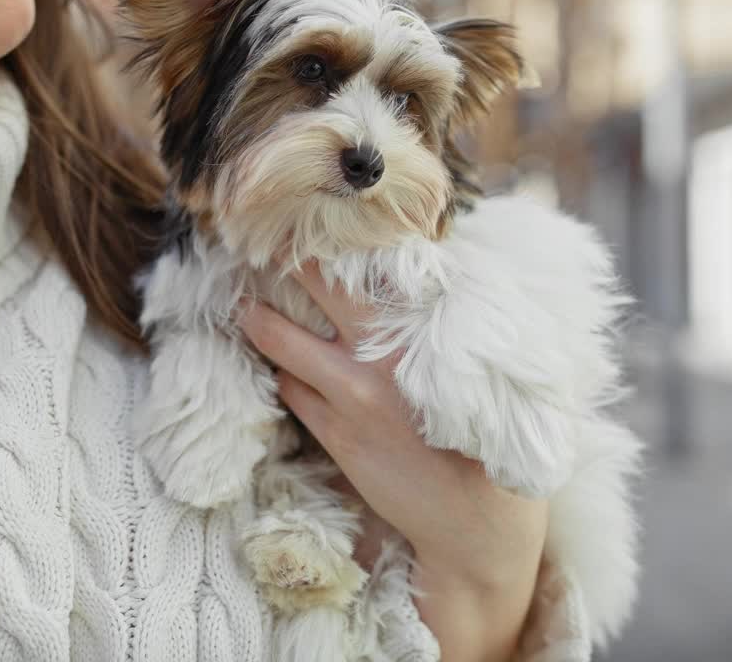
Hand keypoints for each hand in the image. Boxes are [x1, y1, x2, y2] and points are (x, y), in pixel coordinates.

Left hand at [237, 263, 548, 661]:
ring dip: (260, 317)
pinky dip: (284, 371)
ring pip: (284, 340)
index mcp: (431, 325)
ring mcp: (356, 391)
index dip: (337, 234)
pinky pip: (292, 388)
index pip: (376, 260)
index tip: (312, 211)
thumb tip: (422, 272)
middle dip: (285, 257)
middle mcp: (389, 349)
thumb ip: (447, 319)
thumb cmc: (489, 433)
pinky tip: (278, 363)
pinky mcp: (337, 432)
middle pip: (316, 283)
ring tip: (243, 301)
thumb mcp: (481, 365)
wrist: (478, 521)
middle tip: (260, 238)